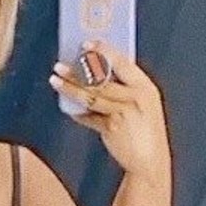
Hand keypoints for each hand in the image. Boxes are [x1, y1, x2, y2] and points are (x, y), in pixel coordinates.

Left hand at [49, 40, 170, 184]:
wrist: (150, 162)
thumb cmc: (146, 133)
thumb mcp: (144, 106)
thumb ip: (126, 91)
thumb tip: (99, 77)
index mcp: (146, 87)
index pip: (122, 62)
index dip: (103, 50)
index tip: (87, 43)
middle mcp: (135, 97)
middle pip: (102, 78)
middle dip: (78, 70)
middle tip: (60, 65)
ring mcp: (124, 112)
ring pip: (91, 95)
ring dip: (70, 87)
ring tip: (55, 80)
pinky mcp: (112, 127)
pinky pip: (90, 117)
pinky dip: (78, 114)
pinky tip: (68, 109)